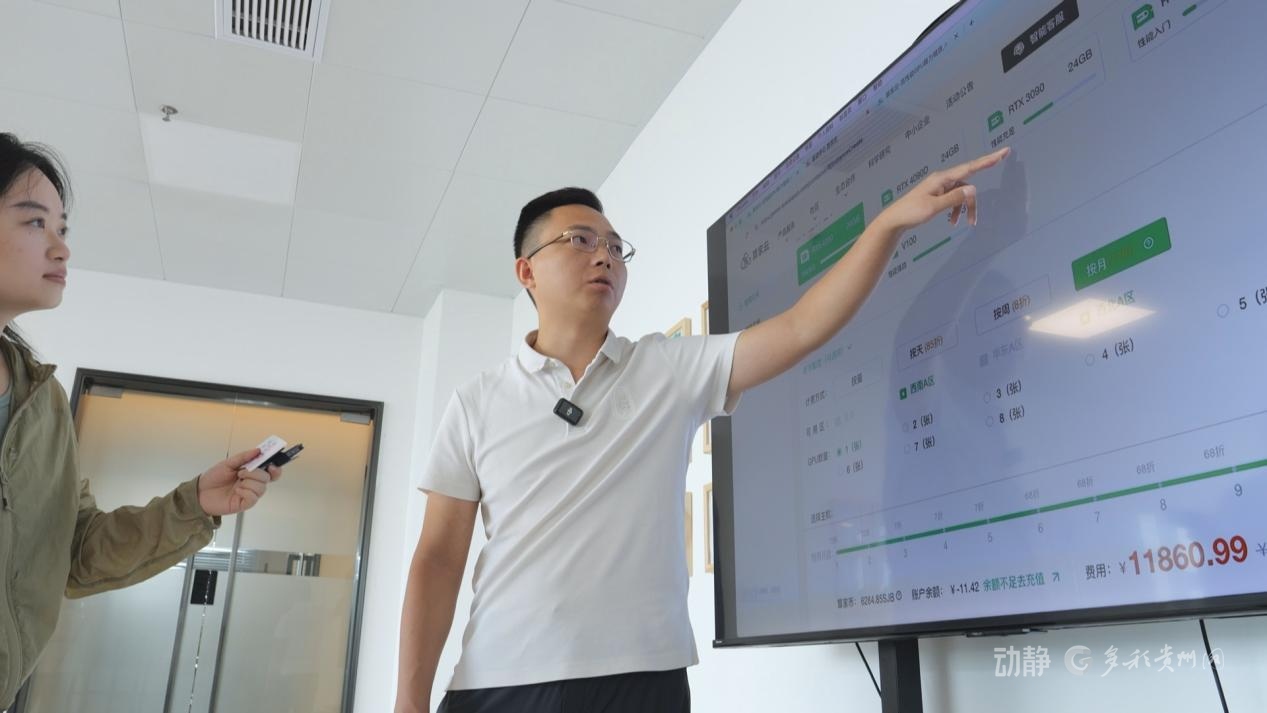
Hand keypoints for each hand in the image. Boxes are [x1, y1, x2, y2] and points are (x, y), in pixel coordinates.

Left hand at [197, 448, 282, 516]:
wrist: (200, 492)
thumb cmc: (212, 478)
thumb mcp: (228, 463)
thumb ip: (244, 457)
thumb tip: (258, 450)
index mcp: (251, 473)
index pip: (270, 471)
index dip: (275, 467)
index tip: (271, 463)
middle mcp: (252, 483)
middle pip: (267, 478)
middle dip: (256, 472)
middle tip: (243, 471)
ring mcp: (249, 494)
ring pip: (261, 487)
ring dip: (249, 482)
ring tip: (237, 480)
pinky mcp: (244, 503)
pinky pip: (253, 498)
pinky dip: (246, 492)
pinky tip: (237, 491)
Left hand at [877, 146, 1010, 233]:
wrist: (894, 220)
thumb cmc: (911, 212)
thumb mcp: (934, 207)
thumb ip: (954, 198)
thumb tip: (973, 189)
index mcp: (942, 178)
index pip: (970, 167)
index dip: (989, 160)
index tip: (1004, 152)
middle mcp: (942, 179)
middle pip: (967, 186)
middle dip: (971, 204)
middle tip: (974, 221)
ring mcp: (939, 187)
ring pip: (961, 195)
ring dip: (963, 209)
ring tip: (960, 225)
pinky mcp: (937, 195)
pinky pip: (953, 199)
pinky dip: (955, 210)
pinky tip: (952, 222)